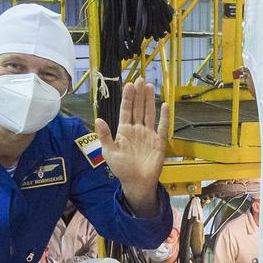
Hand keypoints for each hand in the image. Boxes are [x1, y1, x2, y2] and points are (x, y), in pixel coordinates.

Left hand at [96, 80, 168, 215]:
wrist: (136, 183)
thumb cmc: (121, 169)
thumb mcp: (109, 152)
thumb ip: (105, 135)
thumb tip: (98, 119)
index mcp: (124, 131)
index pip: (126, 110)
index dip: (127, 97)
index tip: (129, 85)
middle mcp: (137, 130)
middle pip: (138, 108)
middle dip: (139, 94)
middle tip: (140, 79)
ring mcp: (148, 134)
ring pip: (149, 113)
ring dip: (149, 100)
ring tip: (149, 86)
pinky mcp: (159, 142)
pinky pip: (162, 126)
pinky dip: (164, 116)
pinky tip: (164, 105)